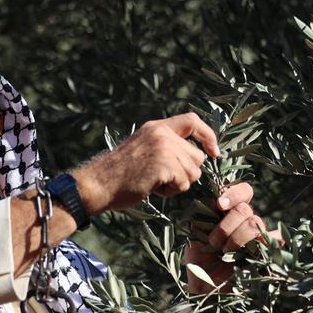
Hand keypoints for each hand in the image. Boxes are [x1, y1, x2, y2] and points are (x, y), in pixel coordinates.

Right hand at [75, 113, 219, 213]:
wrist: (98, 184)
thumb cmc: (120, 174)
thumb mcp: (144, 148)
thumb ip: (167, 146)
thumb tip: (199, 157)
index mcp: (157, 127)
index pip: (193, 121)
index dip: (208, 136)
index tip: (214, 152)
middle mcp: (162, 133)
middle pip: (197, 157)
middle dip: (186, 173)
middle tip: (161, 178)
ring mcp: (164, 148)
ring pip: (193, 173)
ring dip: (177, 184)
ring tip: (154, 182)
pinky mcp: (164, 164)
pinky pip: (183, 183)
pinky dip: (171, 191)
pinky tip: (152, 188)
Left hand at [184, 182, 282, 293]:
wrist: (204, 285)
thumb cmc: (199, 258)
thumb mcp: (195, 233)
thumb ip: (205, 214)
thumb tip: (217, 202)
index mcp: (231, 212)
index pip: (243, 192)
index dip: (234, 194)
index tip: (220, 205)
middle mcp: (246, 221)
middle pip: (245, 210)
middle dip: (227, 226)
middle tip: (214, 242)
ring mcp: (257, 236)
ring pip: (254, 224)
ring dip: (236, 238)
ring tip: (224, 252)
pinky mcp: (265, 252)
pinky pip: (277, 240)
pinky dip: (274, 241)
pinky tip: (262, 248)